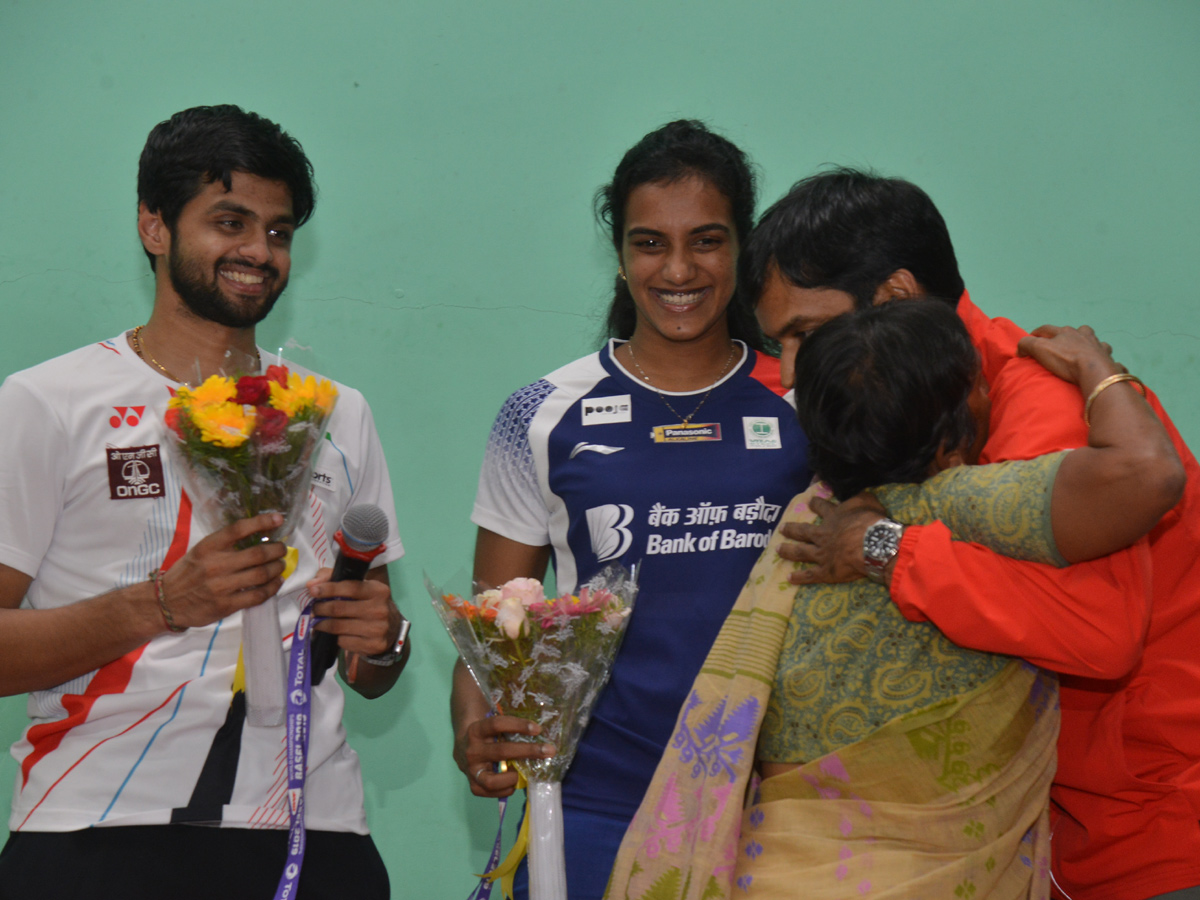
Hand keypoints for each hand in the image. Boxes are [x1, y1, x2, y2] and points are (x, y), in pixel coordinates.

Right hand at [160, 513, 286, 628]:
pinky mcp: (226, 605)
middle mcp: (216, 564)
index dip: (261, 522)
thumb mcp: (200, 552)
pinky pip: (257, 595)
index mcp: (209, 547)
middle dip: (277, 550)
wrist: (166, 602)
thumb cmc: (187, 573)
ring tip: (281, 566)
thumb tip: (257, 536)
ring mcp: (222, 586)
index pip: (238, 529)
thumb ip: (224, 545)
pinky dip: (272, 588)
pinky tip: (276, 583)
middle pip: (257, 554)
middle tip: (282, 549)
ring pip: (261, 575)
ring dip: (277, 569)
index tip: (278, 519)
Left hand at [309, 569, 399, 658]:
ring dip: (322, 624)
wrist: (392, 629)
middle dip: (321, 608)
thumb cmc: (369, 603)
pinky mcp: (373, 645)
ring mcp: (377, 629)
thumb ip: (334, 579)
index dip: (328, 589)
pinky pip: (343, 641)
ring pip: (338, 627)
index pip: (349, 587)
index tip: (312, 590)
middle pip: (339, 608)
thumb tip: (312, 584)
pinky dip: (335, 637)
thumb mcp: (359, 587)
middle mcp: (379, 609)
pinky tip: (335, 633)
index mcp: (378, 590)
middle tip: (313, 609)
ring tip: (317, 621)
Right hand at [455, 714, 555, 798]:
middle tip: (548, 750)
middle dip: (528, 750)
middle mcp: (472, 750)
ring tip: (524, 774)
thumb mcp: (492, 727)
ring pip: (493, 780)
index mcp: (476, 730)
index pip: (497, 724)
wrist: (462, 748)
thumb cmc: (486, 736)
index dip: (518, 725)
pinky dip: (506, 789)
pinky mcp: (473, 786)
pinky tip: (514, 782)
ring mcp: (471, 770)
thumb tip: (540, 733)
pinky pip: (491, 792)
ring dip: (513, 778)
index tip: (537, 729)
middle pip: (502, 751)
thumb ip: (509, 729)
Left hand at [777, 493, 885, 585]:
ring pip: (801, 552)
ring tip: (778, 549)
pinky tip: (789, 578)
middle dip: (791, 529)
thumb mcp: (867, 501)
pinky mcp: (826, 571)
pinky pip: (810, 575)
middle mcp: (823, 535)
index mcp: (834, 517)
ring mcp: (822, 554)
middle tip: (781, 528)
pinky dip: (799, 577)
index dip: (816, 504)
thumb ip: (859, 497)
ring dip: (788, 550)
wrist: (873, 545)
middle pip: (803, 531)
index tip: (810, 501)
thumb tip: (855, 493)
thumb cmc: (872, 522)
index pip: (822, 508)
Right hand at [1017, 324, 1124, 386]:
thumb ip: (1027, 345)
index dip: (1037, 332)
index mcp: (1065, 332)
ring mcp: (1098, 346)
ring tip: (1086, 350)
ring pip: (1094, 339)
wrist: (1094, 371)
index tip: (1031, 337)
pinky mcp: (1108, 358)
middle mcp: (1083, 335)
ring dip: (1090, 342)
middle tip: (1060, 344)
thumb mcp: (1040, 349)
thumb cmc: (1066, 359)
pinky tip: (1104, 362)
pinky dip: (1105, 358)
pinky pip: (1108, 356)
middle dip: (1067, 335)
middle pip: (1075, 330)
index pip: (1047, 329)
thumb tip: (1021, 349)